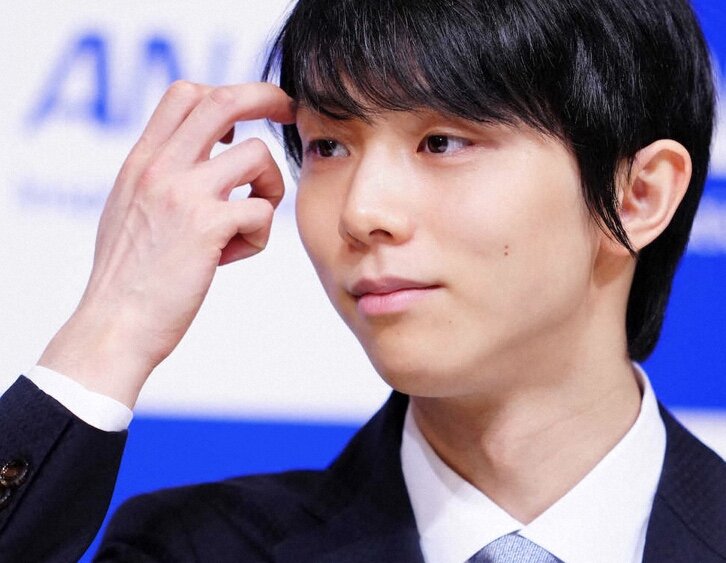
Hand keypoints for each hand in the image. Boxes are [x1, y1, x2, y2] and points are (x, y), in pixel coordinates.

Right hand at [39, 81, 294, 406]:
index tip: (248, 114)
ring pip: (257, 154)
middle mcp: (160, 168)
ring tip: (250, 221)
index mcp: (141, 162)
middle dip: (267, 98)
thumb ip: (160, 179)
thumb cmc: (127, 277)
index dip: (226, 93)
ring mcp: (183, 194)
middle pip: (224, 100)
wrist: (114, 326)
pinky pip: (261, 210)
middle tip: (289, 112)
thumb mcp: (131, 210)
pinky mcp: (207, 227)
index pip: (185, 94)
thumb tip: (200, 160)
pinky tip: (232, 257)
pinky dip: (259, 235)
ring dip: (270, 186)